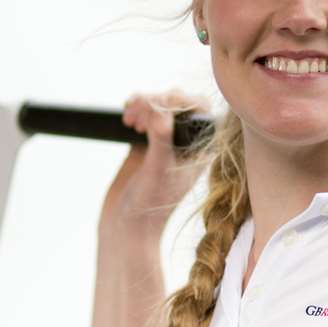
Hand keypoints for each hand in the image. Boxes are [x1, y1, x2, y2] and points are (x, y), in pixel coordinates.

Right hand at [100, 88, 211, 237]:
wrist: (126, 225)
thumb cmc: (149, 204)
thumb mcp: (157, 170)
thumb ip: (162, 140)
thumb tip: (161, 111)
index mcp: (201, 150)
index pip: (200, 109)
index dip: (178, 101)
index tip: (155, 109)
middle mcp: (187, 144)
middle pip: (179, 102)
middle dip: (157, 101)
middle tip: (137, 116)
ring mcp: (167, 141)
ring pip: (161, 105)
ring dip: (144, 102)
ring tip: (130, 118)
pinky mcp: (147, 142)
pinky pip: (145, 114)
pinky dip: (136, 108)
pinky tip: (127, 118)